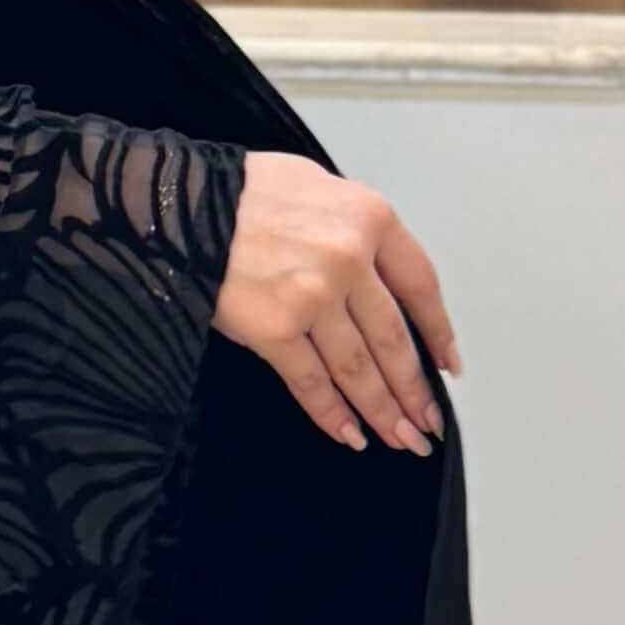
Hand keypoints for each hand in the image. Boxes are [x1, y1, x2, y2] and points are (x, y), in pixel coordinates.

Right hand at [211, 150, 461, 454]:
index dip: (438, 333)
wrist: (177, 205)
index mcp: (369, 218)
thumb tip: (377, 280)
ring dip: (384, 412)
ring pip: (360, 370)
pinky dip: (333, 414)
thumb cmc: (240, 191)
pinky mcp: (274, 330)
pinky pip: (311, 383)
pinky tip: (350, 434)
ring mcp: (314, 298)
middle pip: (394, 340)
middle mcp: (350, 259)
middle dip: (414, 390)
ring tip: (402, 439)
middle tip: (427, 423)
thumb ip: (354, 229)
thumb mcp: (317, 186)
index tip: (447, 366)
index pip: (421, 286)